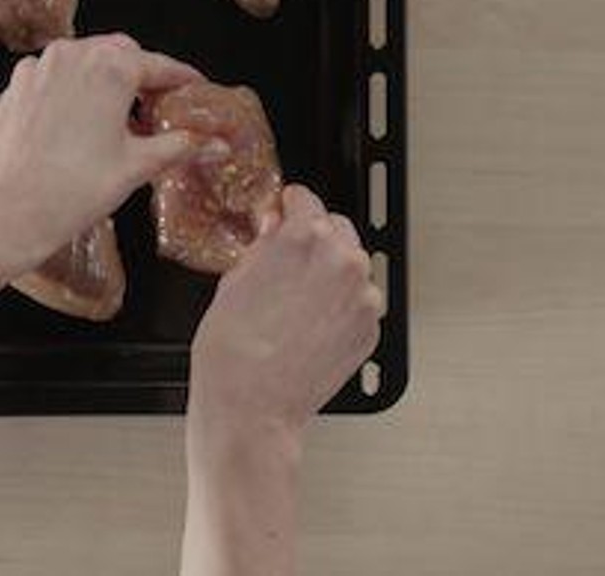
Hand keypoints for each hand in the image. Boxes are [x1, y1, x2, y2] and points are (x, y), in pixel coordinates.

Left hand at [0, 34, 200, 273]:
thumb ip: (182, 145)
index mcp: (110, 67)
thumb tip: (218, 144)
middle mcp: (73, 55)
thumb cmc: (77, 189)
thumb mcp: (138, 165)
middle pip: (120, 53)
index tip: (195, 87)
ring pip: (84, 59)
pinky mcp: (16, 85)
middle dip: (142, 75)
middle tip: (158, 108)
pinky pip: (54, 75)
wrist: (12, 211)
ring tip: (119, 118)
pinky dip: (72, 88)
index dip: (182, 78)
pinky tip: (79, 121)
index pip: (159, 65)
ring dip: (106, 79)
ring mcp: (40, 67)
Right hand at [188, 185, 382, 444]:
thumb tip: (274, 230)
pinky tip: (311, 321)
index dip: (289, 205)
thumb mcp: (233, 279)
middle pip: (336, 228)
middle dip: (314, 238)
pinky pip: (359, 301)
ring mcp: (363, 297)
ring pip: (352, 265)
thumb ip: (263, 245)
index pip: (306, 199)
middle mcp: (341, 261)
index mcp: (303, 238)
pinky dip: (341, 304)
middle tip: (288, 259)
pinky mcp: (370, 329)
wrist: (252, 406)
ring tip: (298, 297)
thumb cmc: (233, 350)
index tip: (285, 211)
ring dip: (331, 271)